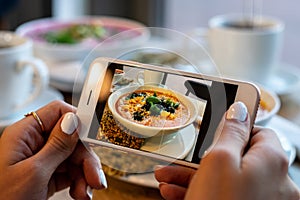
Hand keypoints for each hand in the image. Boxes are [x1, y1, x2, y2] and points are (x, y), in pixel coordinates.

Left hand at [0, 100, 106, 199]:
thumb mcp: (34, 173)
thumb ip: (57, 145)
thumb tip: (73, 121)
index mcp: (24, 134)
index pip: (57, 113)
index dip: (78, 122)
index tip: (95, 137)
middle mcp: (33, 144)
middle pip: (71, 139)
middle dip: (85, 159)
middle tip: (94, 177)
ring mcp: (40, 160)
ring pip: (73, 157)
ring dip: (84, 175)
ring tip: (85, 193)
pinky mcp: (45, 176)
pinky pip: (69, 172)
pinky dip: (78, 182)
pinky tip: (80, 193)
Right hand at [155, 102, 299, 199]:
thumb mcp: (220, 160)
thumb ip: (231, 131)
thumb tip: (239, 109)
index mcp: (271, 163)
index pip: (258, 132)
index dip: (234, 126)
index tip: (215, 125)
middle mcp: (271, 184)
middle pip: (233, 158)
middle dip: (201, 157)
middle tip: (181, 157)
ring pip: (223, 179)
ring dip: (191, 176)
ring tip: (166, 177)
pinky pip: (220, 196)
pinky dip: (197, 192)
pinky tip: (173, 192)